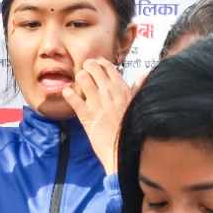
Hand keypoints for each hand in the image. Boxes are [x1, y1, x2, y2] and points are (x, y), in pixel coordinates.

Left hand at [61, 58, 132, 173]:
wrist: (124, 149)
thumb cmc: (132, 129)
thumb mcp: (138, 105)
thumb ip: (138, 88)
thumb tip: (144, 75)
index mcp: (122, 88)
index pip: (107, 66)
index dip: (99, 63)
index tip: (96, 65)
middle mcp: (109, 92)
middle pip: (93, 67)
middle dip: (87, 67)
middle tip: (85, 72)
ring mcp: (97, 103)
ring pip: (82, 78)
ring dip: (78, 78)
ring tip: (78, 84)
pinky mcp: (86, 115)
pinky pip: (72, 97)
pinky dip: (68, 93)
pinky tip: (68, 93)